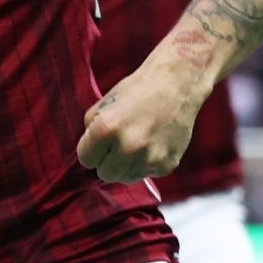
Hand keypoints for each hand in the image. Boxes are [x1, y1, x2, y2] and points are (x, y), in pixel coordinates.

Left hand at [75, 59, 210, 183]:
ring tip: (135, 144)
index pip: (86, 160)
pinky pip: (147, 174)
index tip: (99, 144)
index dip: (91, 151)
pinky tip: (152, 144)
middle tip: (116, 146)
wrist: (177, 85)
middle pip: (105, 174)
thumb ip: (91, 131)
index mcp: (105, 130)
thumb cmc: (136, 91)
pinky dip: (147, 163)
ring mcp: (150, 158)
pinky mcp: (167, 164)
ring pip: (126, 178)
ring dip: (126, 165)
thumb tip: (91, 153)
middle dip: (107, 161)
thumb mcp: (103, 105)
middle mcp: (128, 148)